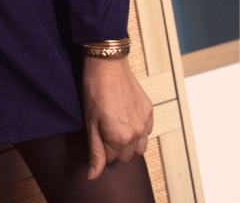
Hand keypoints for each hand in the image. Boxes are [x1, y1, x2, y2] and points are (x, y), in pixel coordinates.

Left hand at [82, 55, 152, 179]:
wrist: (108, 64)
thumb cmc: (95, 90)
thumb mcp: (90, 122)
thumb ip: (95, 151)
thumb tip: (93, 175)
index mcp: (119, 138)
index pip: (112, 159)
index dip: (102, 148)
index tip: (97, 134)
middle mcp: (136, 133)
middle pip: (126, 155)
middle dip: (115, 147)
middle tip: (104, 129)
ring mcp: (145, 122)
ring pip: (139, 147)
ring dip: (129, 142)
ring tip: (116, 126)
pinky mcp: (149, 111)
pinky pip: (147, 131)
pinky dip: (138, 130)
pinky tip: (127, 118)